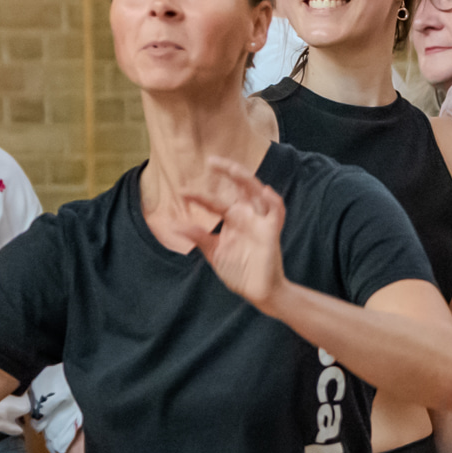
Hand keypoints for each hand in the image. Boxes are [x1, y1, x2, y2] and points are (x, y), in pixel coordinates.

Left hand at [183, 153, 288, 311]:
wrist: (257, 291)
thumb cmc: (238, 271)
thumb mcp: (213, 252)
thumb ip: (198, 236)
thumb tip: (175, 225)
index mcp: (232, 218)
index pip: (214, 201)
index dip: (199, 196)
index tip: (182, 191)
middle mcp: (246, 215)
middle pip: (239, 186)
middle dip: (227, 171)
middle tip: (210, 161)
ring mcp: (260, 222)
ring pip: (257, 193)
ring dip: (247, 180)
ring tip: (233, 170)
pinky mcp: (272, 232)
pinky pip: (277, 212)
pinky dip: (274, 201)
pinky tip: (265, 191)